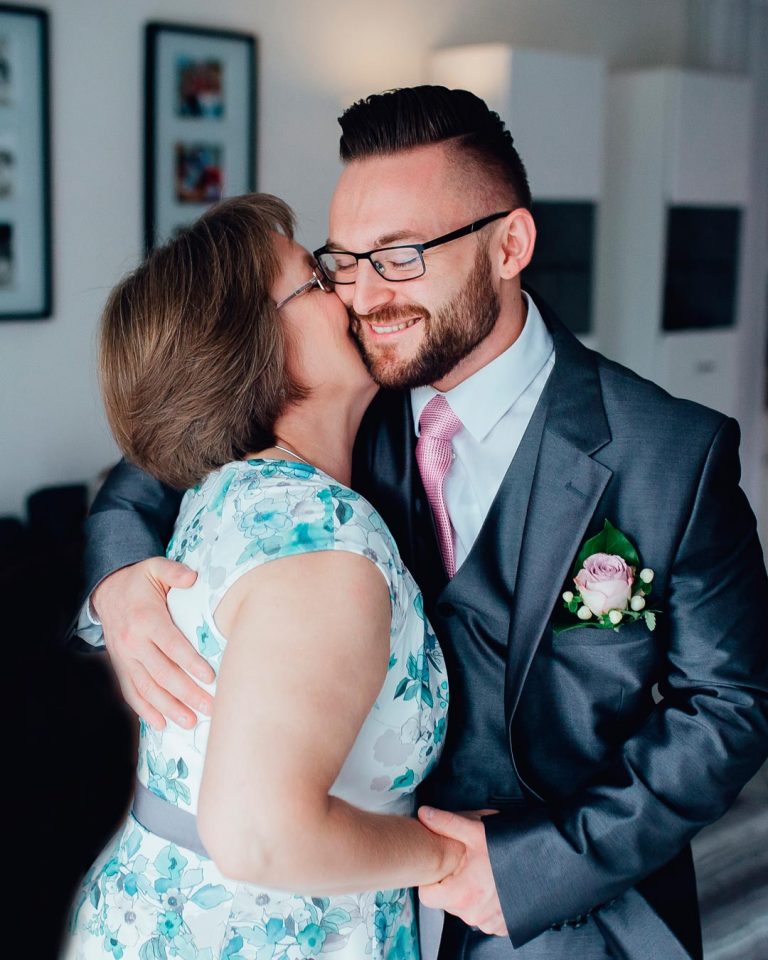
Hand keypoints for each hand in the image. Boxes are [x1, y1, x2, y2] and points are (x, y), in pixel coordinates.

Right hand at [93, 558, 213, 729]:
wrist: (107, 590)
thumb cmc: (140, 580)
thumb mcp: (156, 567)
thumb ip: (175, 571)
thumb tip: (193, 578)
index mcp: (146, 618)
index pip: (172, 645)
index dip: (190, 663)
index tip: (210, 678)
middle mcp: (133, 642)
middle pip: (162, 673)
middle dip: (187, 693)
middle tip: (210, 708)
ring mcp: (125, 657)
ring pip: (147, 688)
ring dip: (169, 708)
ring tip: (190, 722)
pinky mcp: (121, 666)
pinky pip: (131, 692)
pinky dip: (145, 710)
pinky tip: (161, 723)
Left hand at [418, 806, 507, 936]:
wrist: (542, 862)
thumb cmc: (511, 849)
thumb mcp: (476, 831)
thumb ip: (446, 823)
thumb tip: (425, 814)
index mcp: (463, 894)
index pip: (427, 896)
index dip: (432, 879)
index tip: (442, 869)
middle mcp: (475, 915)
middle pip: (446, 902)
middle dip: (452, 885)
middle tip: (466, 866)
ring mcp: (489, 923)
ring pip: (465, 910)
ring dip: (469, 895)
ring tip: (482, 874)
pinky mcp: (502, 927)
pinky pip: (483, 917)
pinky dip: (485, 904)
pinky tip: (493, 887)